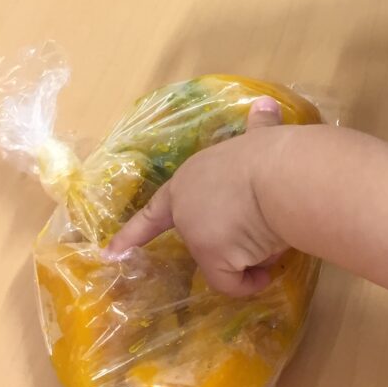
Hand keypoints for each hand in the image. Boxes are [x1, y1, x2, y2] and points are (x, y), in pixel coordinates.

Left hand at [102, 98, 288, 296]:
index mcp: (190, 180)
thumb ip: (258, 127)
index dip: (135, 231)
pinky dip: (249, 283)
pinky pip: (232, 283)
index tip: (111, 253)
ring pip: (225, 260)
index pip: (157, 211)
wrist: (276, 177)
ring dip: (249, 255)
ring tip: (273, 235)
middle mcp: (186, 211)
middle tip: (262, 227)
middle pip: (205, 237)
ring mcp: (196, 237)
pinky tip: (266, 272)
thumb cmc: (268, 153)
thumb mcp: (259, 138)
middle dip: (233, 240)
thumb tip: (265, 103)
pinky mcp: (212, 259)